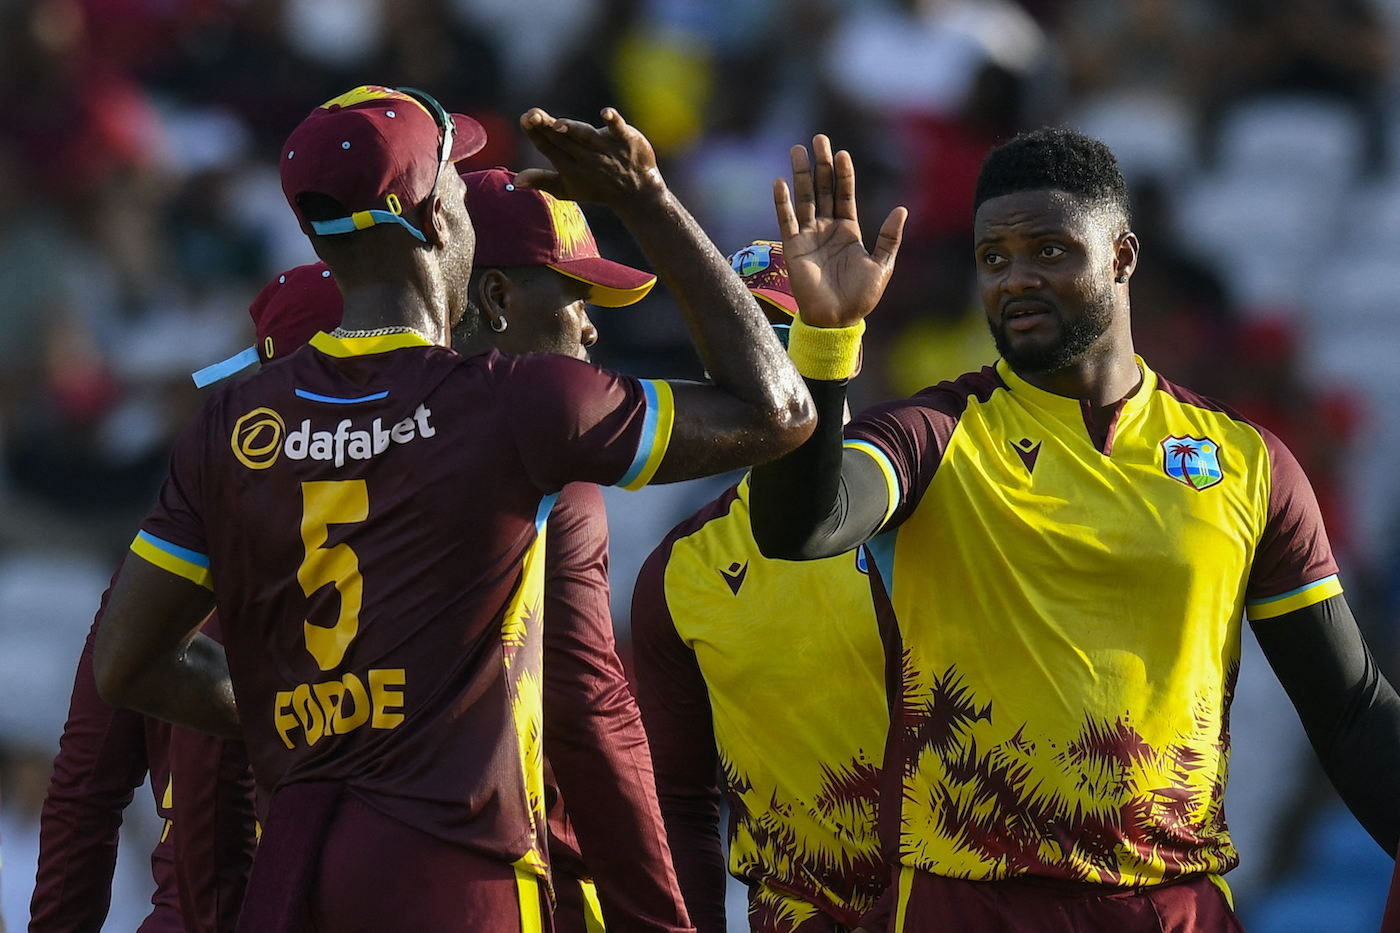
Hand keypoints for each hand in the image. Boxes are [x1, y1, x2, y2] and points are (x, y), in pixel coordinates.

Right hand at [515, 107, 665, 205]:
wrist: (637, 193)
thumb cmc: (598, 188)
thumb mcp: (567, 188)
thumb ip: (541, 181)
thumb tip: (515, 180)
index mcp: (569, 166)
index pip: (548, 147)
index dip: (536, 134)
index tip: (524, 119)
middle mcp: (586, 156)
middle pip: (563, 139)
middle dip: (547, 127)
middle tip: (532, 115)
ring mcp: (606, 148)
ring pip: (585, 136)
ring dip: (572, 130)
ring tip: (557, 125)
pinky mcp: (625, 140)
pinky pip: (617, 129)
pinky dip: (612, 122)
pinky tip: (605, 113)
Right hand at [774, 135, 905, 327]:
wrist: (837, 320)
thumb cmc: (860, 297)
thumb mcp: (882, 266)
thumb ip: (889, 238)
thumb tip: (900, 210)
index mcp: (849, 231)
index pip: (845, 194)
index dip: (844, 174)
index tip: (842, 153)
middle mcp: (827, 229)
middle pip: (823, 189)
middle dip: (821, 165)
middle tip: (818, 140)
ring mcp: (809, 236)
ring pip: (804, 198)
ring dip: (800, 175)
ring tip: (798, 150)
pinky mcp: (793, 247)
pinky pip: (786, 220)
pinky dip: (782, 202)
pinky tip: (780, 182)